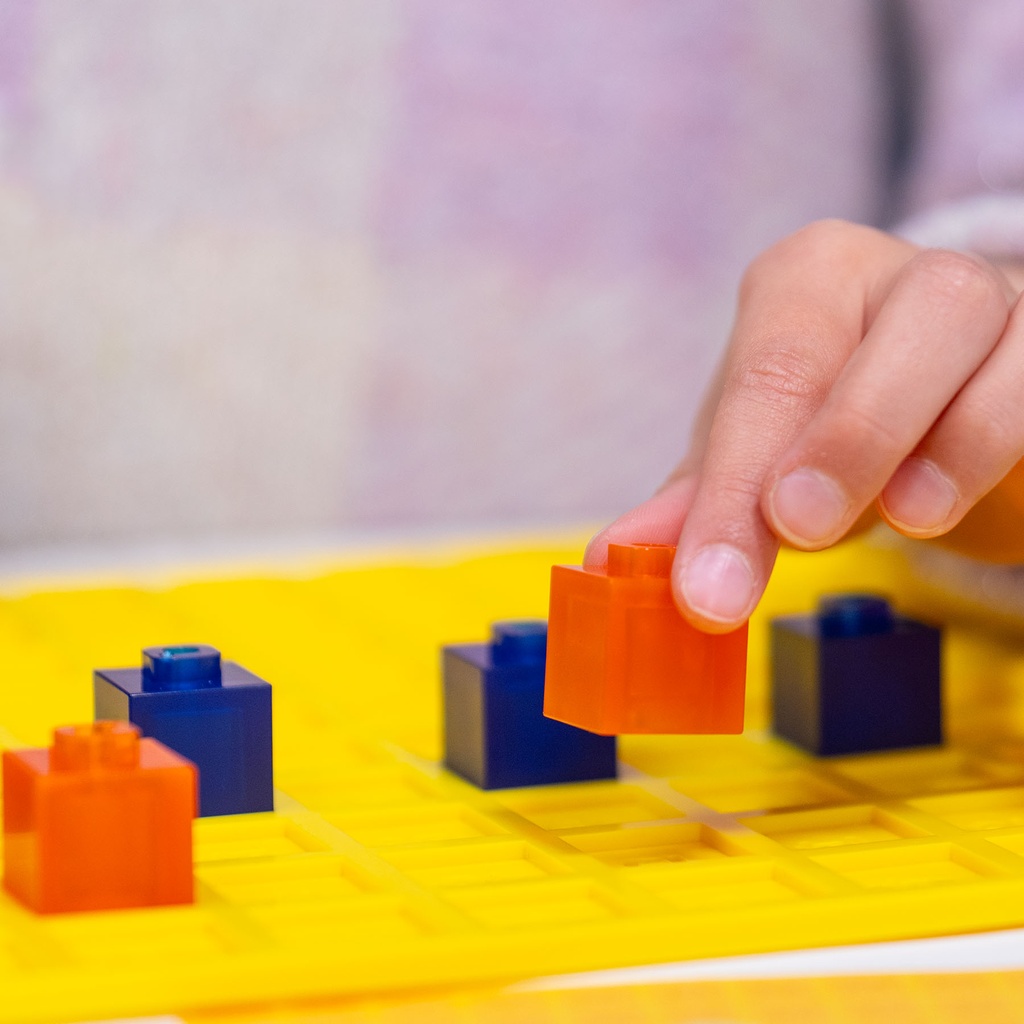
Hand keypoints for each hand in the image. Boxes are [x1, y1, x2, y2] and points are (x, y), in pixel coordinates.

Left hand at [586, 219, 1023, 632]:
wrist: (943, 414)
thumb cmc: (831, 431)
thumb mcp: (755, 463)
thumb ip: (694, 506)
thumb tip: (612, 561)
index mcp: (807, 284)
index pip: (770, 376)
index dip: (734, 487)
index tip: (708, 591)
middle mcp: (901, 275)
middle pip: (889, 328)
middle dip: (844, 439)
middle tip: (798, 529)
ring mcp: (995, 302)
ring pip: (985, 335)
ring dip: (949, 442)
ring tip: (908, 516)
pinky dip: (1009, 443)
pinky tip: (966, 501)